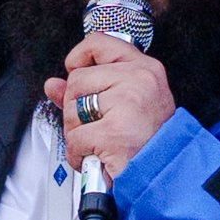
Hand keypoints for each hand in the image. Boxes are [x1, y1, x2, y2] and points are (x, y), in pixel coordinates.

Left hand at [54, 25, 175, 171]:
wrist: (165, 176)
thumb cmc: (147, 142)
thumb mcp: (124, 106)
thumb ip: (87, 90)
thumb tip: (53, 84)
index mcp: (144, 69)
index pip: (99, 43)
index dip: (79, 57)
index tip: (75, 70)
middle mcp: (139, 80)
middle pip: (77, 79)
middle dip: (77, 108)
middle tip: (98, 125)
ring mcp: (128, 104)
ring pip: (72, 108)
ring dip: (76, 132)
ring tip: (99, 142)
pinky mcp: (115, 133)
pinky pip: (75, 138)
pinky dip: (78, 153)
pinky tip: (96, 156)